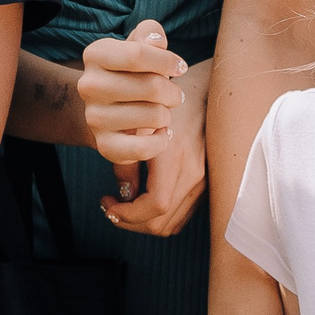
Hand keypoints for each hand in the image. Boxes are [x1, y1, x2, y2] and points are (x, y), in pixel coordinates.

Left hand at [80, 24, 208, 235]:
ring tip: (124, 205)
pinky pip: (182, 213)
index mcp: (177, 158)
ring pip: (173, 223)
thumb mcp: (139, 126)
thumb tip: (123, 195)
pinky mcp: (207, 183)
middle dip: (131, 222)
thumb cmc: (168, 103)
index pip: (155, 206)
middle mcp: (195, 174)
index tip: (107, 203)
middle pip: (162, 222)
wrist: (207, 92)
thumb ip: (127, 161)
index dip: (128, 214)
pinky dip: (161, 216)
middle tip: (111, 207)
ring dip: (145, 221)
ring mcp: (204, 181)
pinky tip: (144, 199)